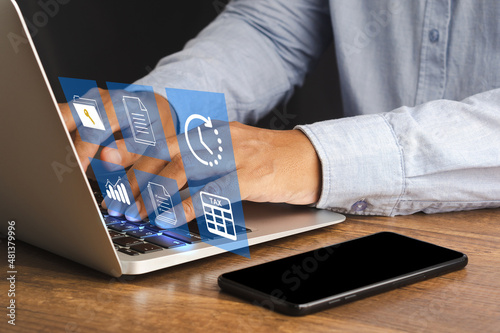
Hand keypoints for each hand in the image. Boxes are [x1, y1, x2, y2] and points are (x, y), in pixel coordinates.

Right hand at [58, 88, 176, 170]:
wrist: (153, 106)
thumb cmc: (153, 124)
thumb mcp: (151, 139)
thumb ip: (130, 150)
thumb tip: (106, 160)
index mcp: (118, 105)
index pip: (92, 129)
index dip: (81, 151)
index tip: (76, 170)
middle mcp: (98, 98)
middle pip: (66, 116)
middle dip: (57, 139)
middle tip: (56, 165)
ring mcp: (86, 100)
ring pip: (60, 117)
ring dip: (56, 138)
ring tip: (56, 162)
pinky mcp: (79, 106)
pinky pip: (63, 119)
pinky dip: (60, 135)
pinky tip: (59, 154)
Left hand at [123, 121, 321, 222]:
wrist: (307, 158)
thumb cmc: (264, 159)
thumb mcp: (227, 152)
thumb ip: (198, 162)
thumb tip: (163, 182)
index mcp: (208, 132)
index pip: (163, 139)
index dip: (133, 149)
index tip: (106, 160)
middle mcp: (217, 138)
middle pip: (166, 154)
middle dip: (135, 177)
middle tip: (116, 200)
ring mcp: (234, 155)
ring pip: (183, 170)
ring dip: (154, 194)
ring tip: (137, 213)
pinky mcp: (250, 176)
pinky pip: (211, 192)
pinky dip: (186, 206)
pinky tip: (170, 218)